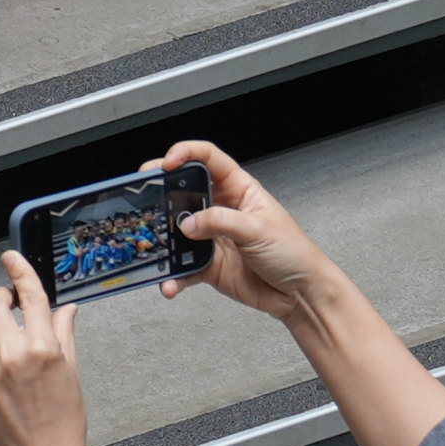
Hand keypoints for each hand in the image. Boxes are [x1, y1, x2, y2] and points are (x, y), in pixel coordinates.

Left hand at [0, 249, 88, 445]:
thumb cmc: (64, 418)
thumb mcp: (72, 370)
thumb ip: (63, 333)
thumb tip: (64, 309)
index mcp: (42, 347)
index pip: (29, 295)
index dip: (19, 271)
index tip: (10, 257)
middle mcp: (11, 356)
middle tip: (8, 306)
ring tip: (13, 368)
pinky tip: (5, 390)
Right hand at [150, 141, 344, 326]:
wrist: (300, 292)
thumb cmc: (294, 252)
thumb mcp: (259, 229)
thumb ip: (220, 222)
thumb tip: (188, 223)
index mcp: (239, 190)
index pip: (208, 159)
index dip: (186, 153)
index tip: (168, 162)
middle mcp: (222, 210)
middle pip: (184, 191)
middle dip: (162, 192)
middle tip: (144, 194)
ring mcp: (213, 237)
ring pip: (178, 232)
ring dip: (166, 240)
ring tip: (158, 246)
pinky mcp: (208, 264)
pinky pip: (182, 267)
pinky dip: (174, 275)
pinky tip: (173, 281)